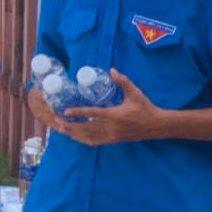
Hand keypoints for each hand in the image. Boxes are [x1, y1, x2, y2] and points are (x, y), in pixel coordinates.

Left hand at [45, 70, 166, 146]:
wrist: (155, 126)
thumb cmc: (145, 107)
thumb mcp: (135, 92)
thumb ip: (123, 81)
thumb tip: (112, 70)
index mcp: (115, 115)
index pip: (93, 114)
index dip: (78, 112)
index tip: (66, 111)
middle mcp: (111, 128)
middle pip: (85, 128)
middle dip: (69, 124)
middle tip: (56, 118)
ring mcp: (110, 136)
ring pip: (87, 136)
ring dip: (72, 133)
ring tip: (60, 127)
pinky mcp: (112, 141)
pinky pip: (93, 142)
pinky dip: (81, 139)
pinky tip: (74, 135)